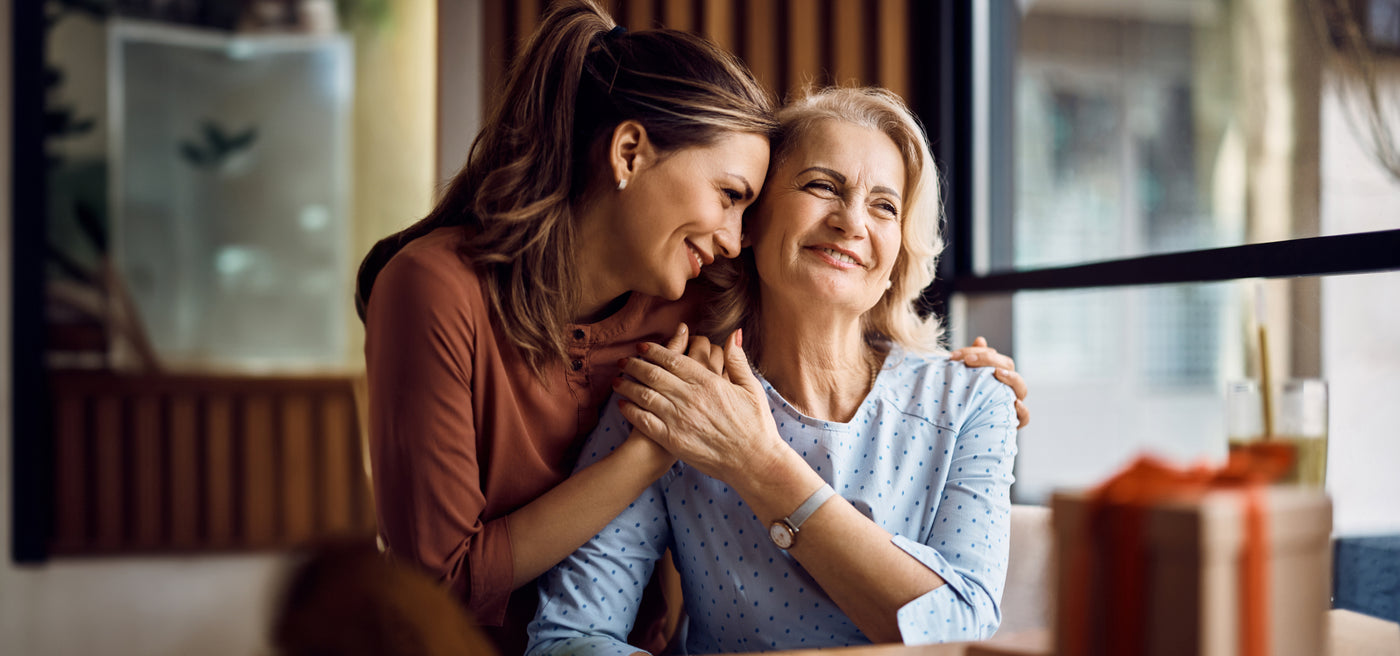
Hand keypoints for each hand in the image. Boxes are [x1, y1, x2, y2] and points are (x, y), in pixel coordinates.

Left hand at [613, 329, 785, 486]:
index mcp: (708, 382)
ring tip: (617, 381)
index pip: (673, 360)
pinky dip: (631, 411)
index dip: (653, 351)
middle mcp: (690, 398)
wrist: (754, 461)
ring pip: (645, 396)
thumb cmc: (756, 425)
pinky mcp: (673, 440)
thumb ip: (738, 360)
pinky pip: (645, 422)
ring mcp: (680, 419)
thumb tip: (734, 333)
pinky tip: (622, 406)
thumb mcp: (751, 387)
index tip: (641, 346)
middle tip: (622, 361)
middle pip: (653, 375)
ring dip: (627, 386)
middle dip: (634, 365)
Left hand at [949, 336, 1029, 428]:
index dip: (977, 352)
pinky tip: (1014, 403)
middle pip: (1008, 366)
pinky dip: (1022, 410)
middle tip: (969, 360)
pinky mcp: (1013, 422)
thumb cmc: (966, 401)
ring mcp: (1012, 403)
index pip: (994, 356)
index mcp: (997, 374)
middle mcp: (1007, 387)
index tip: (955, 355)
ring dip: (1011, 378)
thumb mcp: (966, 380)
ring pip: (1021, 388)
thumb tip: (980, 340)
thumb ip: (972, 360)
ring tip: (997, 373)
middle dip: (989, 360)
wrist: (964, 432)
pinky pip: (1025, 417)